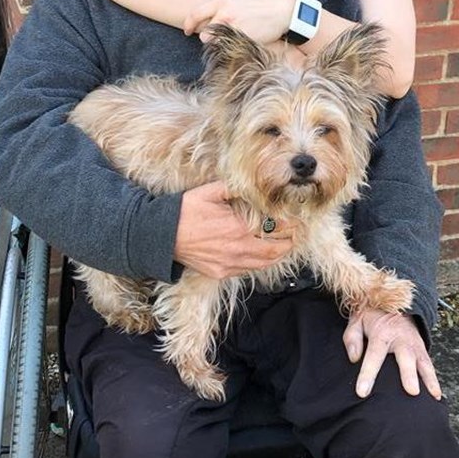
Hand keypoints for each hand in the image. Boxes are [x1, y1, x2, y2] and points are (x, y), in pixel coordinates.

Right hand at [173, 181, 295, 278]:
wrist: (161, 236)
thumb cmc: (184, 211)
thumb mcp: (210, 192)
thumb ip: (234, 188)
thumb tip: (251, 184)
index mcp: (239, 227)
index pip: (276, 229)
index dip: (291, 225)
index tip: (297, 220)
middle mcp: (238, 249)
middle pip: (276, 250)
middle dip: (289, 243)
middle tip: (296, 235)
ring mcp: (229, 264)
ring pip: (264, 264)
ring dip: (277, 255)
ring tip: (284, 246)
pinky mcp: (220, 273)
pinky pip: (247, 271)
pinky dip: (258, 263)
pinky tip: (261, 255)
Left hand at [184, 0, 293, 43]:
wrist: (283, 12)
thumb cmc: (263, 0)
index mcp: (222, 1)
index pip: (196, 14)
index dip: (188, 24)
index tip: (187, 30)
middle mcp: (225, 15)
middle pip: (203, 34)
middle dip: (207, 37)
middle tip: (215, 36)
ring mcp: (234, 28)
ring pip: (215, 43)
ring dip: (218, 44)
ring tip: (228, 40)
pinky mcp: (243, 39)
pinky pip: (228, 48)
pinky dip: (230, 47)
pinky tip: (238, 43)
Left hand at [343, 309, 441, 400]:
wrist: (394, 300)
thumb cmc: (373, 316)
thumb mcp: (357, 321)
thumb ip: (352, 338)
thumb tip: (354, 358)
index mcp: (382, 332)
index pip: (374, 354)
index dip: (368, 373)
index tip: (362, 392)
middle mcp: (401, 338)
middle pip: (405, 357)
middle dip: (409, 374)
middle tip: (412, 391)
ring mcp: (414, 344)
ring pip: (423, 362)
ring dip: (429, 379)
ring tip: (433, 395)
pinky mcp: (422, 348)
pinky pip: (429, 364)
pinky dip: (433, 379)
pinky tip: (436, 394)